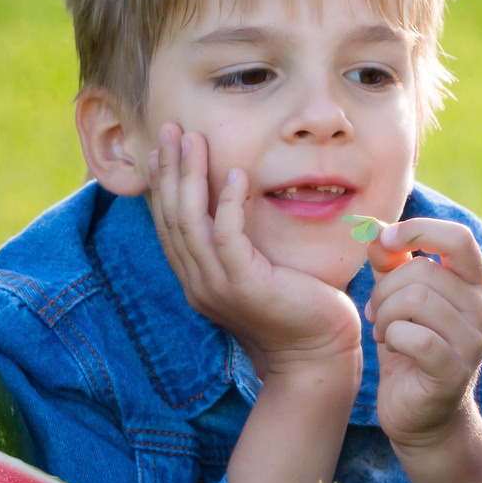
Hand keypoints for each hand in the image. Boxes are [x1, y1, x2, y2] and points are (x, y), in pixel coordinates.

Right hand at [146, 124, 361, 380]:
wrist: (318, 353)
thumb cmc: (298, 308)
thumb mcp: (259, 270)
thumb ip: (241, 243)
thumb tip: (237, 203)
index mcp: (198, 278)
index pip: (169, 223)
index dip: (163, 182)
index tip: (164, 146)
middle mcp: (198, 282)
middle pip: (171, 217)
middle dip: (168, 169)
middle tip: (169, 129)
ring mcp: (217, 286)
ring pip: (190, 222)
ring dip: (189, 176)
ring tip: (193, 139)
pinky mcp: (244, 285)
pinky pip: (225, 237)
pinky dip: (226, 203)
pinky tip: (233, 173)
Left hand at [365, 219, 481, 452]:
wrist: (422, 416)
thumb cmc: (411, 351)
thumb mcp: (399, 300)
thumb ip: (391, 263)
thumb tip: (373, 228)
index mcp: (474, 285)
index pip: (459, 237)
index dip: (418, 231)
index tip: (385, 242)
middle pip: (423, 272)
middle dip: (385, 289)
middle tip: (377, 311)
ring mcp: (474, 342)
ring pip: (416, 300)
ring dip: (386, 314)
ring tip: (384, 330)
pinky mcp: (455, 371)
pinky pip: (414, 336)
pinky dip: (392, 337)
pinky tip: (391, 345)